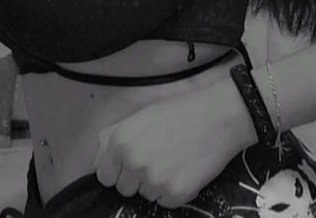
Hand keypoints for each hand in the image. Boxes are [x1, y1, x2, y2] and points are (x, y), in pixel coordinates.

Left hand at [94, 76, 257, 205]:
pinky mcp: (174, 194)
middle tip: (160, 157)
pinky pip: (165, 202)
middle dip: (138, 179)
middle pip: (124, 189)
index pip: (104, 175)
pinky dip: (174, 191)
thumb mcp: (142, 116)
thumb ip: (114, 137)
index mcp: (120, 141)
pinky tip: (186, 169)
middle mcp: (132, 163)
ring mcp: (153, 180)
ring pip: (145, 195)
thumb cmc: (180, 113)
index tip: (135, 162)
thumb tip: (97, 160)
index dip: (120, 170)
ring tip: (175, 160)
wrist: (218, 116)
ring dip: (157, 184)